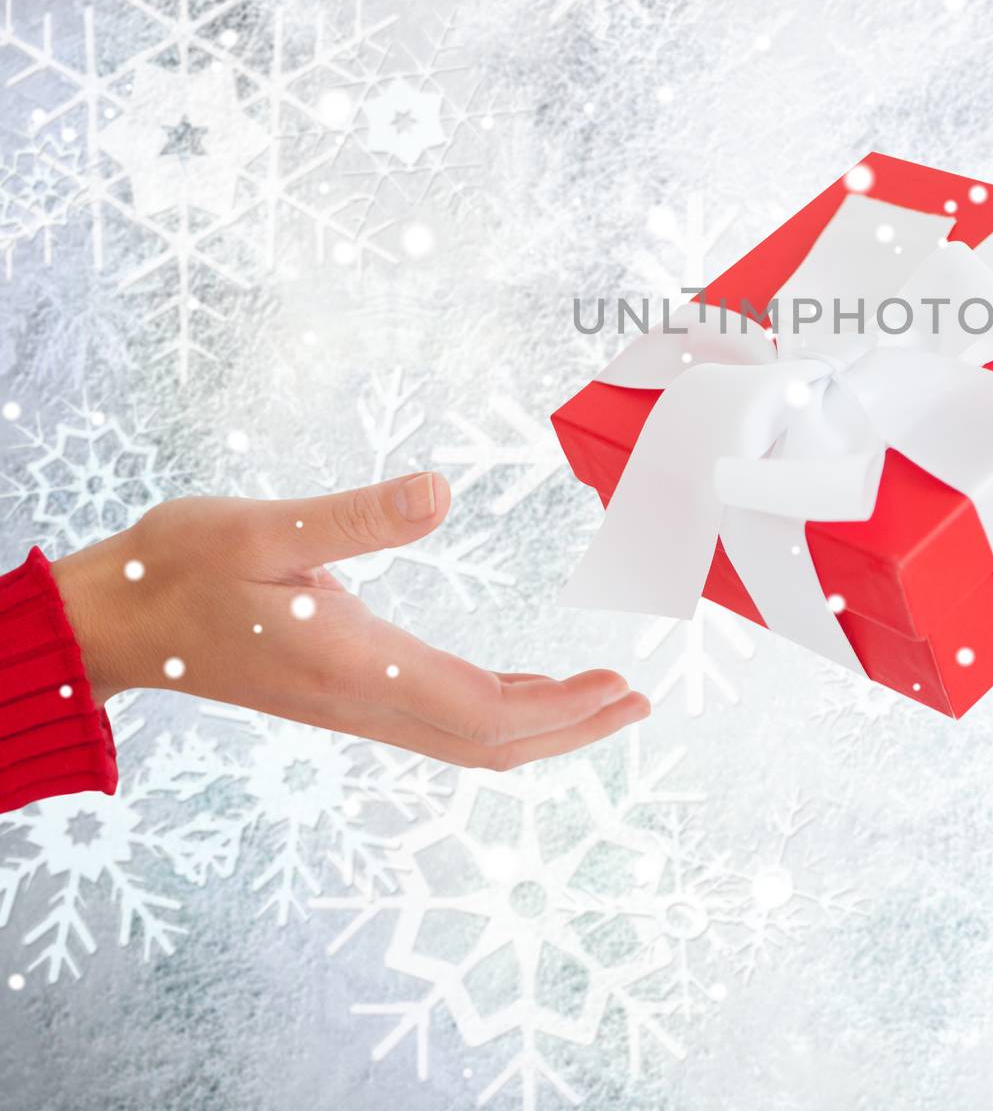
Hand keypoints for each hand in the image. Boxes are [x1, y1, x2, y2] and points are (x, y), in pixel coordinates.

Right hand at [48, 472, 649, 766]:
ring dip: (539, 726)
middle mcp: (362, 701)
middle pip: (487, 740)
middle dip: (569, 726)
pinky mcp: (344, 694)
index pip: (480, 707)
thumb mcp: (263, 526)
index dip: (557, 705)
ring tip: (599, 700)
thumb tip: (441, 492)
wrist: (117, 618)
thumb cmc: (182, 567)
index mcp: (355, 665)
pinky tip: (519, 691)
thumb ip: (355, 514)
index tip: (616, 686)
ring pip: (465, 739)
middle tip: (636, 701)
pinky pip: (438, 722)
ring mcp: (353, 706)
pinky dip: (495, 713)